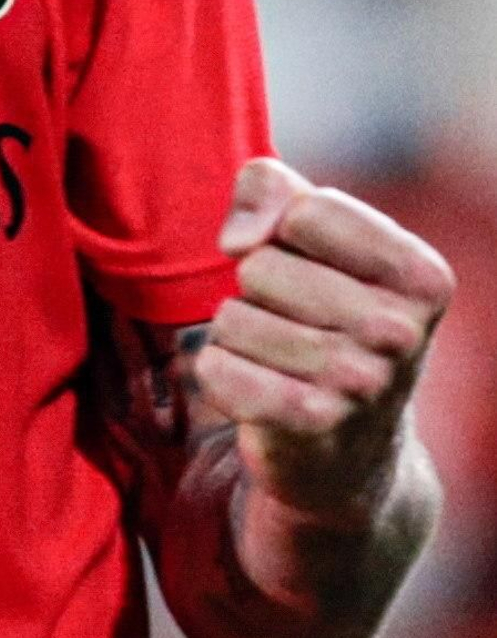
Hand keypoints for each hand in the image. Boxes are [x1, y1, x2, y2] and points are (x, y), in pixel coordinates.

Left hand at [197, 157, 454, 519]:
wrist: (351, 449)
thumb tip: (238, 240)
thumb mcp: (315, 234)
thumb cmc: (326, 313)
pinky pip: (216, 369)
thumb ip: (270, 187)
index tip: (310, 265)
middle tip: (297, 323)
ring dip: (236, 334)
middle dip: (258, 289)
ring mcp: (359, 384)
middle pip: (260, 265)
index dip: (284, 231)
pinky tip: (257, 389)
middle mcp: (402, 332)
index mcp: (422, 275)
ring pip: (231, 318)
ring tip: (279, 358)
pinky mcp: (308, 426)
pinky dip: (218, 374)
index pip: (306, 210)